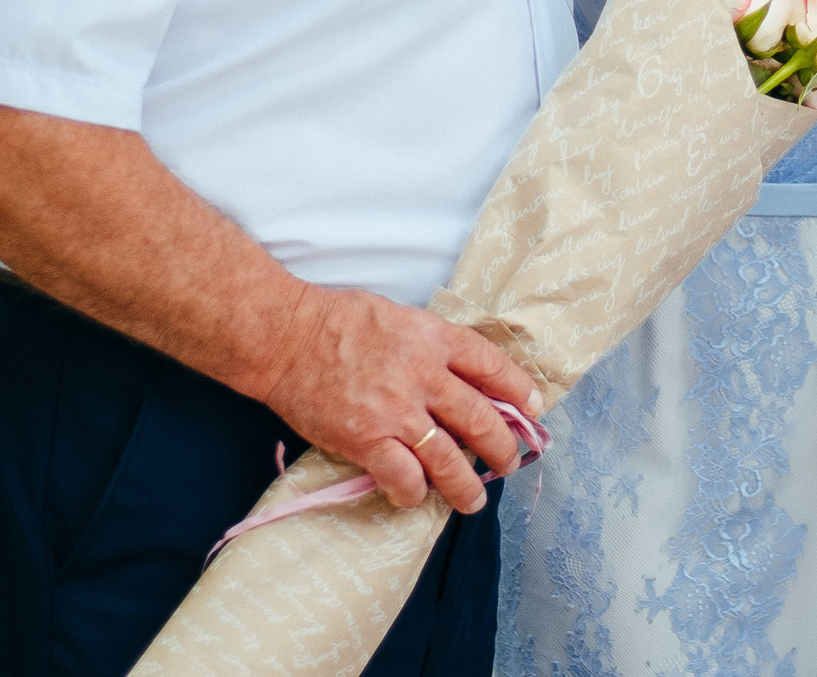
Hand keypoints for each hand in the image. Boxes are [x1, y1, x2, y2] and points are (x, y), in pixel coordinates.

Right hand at [261, 285, 539, 514]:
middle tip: (509, 462)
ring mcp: (396, 412)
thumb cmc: (335, 321)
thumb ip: (430, 345)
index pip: (492, 365)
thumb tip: (460, 375)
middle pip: (481, 420)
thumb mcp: (398, 317)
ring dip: (468, 486)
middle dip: (503, 448)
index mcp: (433, 338)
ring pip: (450, 460)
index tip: (532, 409)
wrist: (284, 338)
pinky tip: (415, 496)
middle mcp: (423, 376)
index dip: (518, 390)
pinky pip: (405, 479)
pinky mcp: (366, 441)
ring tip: (474, 499)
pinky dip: (415, 493)